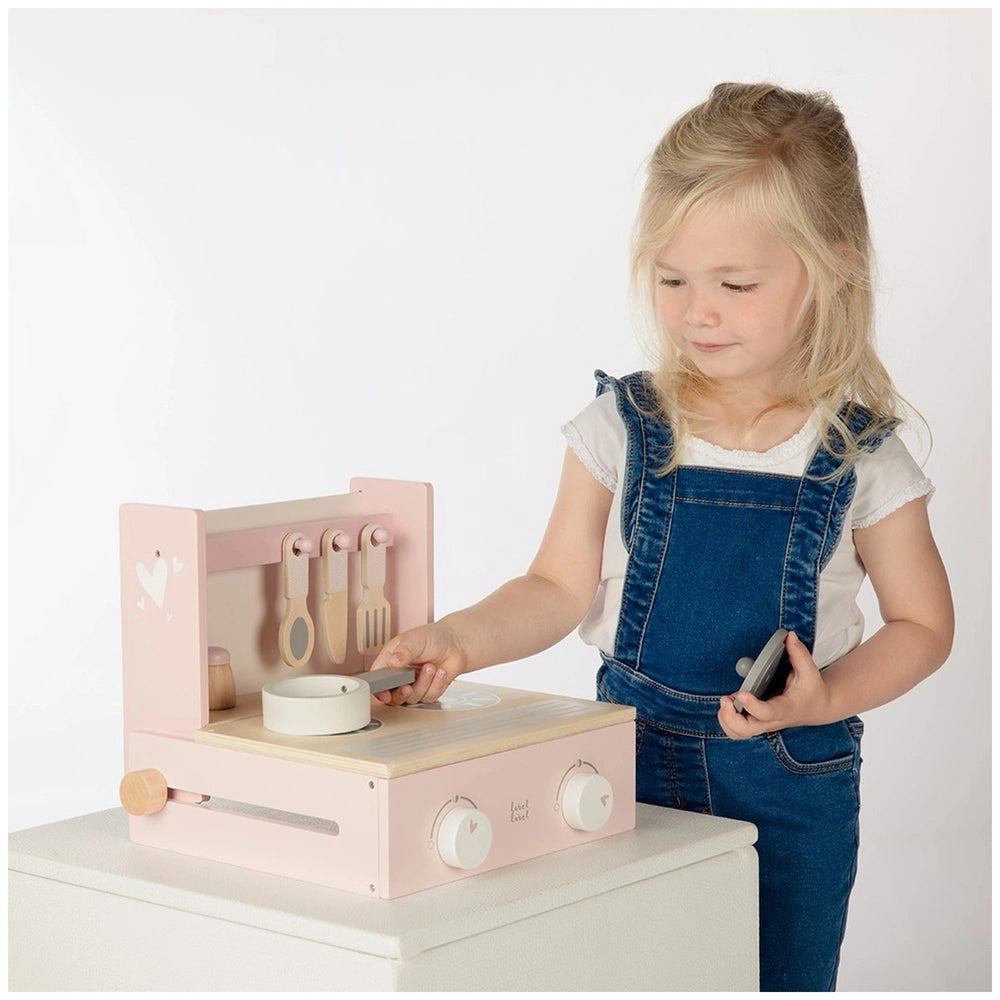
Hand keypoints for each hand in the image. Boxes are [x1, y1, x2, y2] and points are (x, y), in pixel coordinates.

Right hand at [366, 622, 467, 705]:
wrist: (455, 644)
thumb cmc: (433, 638)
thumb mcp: (415, 640)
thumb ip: (403, 651)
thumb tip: (392, 661)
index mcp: (391, 660)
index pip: (378, 678)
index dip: (378, 689)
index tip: (385, 693)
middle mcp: (400, 675)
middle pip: (392, 695)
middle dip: (401, 693)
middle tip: (407, 686)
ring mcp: (414, 684)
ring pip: (412, 698)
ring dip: (423, 683)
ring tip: (430, 667)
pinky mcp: (428, 691)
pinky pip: (429, 697)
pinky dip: (436, 684)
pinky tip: (440, 672)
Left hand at [717, 631, 831, 738]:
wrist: (817, 709)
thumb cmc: (812, 690)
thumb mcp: (810, 671)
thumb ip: (799, 654)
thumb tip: (789, 636)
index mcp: (785, 709)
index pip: (767, 713)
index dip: (752, 706)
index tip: (741, 693)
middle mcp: (772, 720)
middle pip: (746, 730)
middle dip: (730, 717)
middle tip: (725, 699)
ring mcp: (762, 724)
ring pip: (738, 733)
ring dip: (726, 719)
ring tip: (725, 700)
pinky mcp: (756, 722)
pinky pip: (737, 730)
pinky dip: (727, 720)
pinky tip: (729, 703)